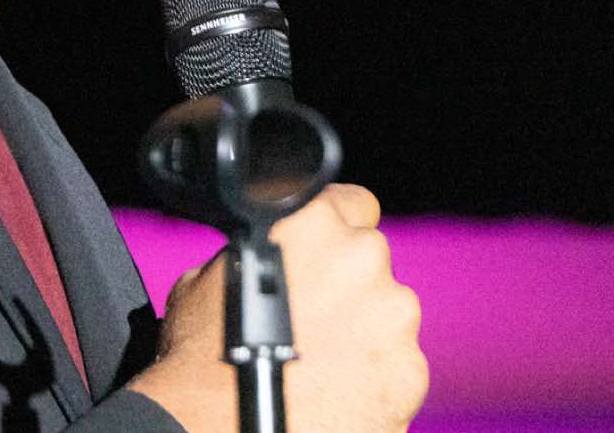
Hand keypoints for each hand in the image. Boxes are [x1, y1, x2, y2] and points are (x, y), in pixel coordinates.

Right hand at [126, 184, 426, 432]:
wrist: (220, 425)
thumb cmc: (204, 352)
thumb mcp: (209, 276)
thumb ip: (258, 252)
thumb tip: (271, 258)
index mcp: (310, 220)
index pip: (352, 202)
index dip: (334, 229)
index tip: (325, 254)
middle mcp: (360, 256)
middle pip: (369, 259)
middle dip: (347, 284)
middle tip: (312, 318)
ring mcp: (391, 314)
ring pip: (388, 312)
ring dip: (365, 329)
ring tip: (324, 360)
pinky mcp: (409, 369)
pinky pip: (399, 363)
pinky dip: (377, 375)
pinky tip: (339, 390)